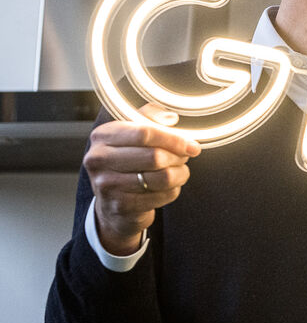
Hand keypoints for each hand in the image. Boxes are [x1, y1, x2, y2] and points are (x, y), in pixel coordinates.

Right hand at [83, 104, 200, 254]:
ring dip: (179, 174)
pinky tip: (166, 188)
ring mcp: (107, 184)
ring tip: (177, 172)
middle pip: (155, 156)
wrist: (113, 204)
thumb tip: (170, 117)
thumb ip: (150, 119)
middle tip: (184, 158)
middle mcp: (99, 159)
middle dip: (178, 158)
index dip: (174, 139)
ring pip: (163, 177)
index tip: (192, 145)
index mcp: (103, 136)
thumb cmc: (128, 163)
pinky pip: (163, 195)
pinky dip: (173, 190)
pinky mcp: (121, 205)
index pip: (145, 132)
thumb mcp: (133, 135)